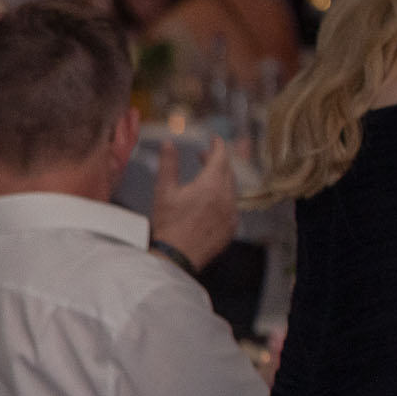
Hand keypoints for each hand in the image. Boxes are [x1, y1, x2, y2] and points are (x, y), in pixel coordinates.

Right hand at [150, 138, 239, 271]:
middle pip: (229, 171)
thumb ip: (168, 164)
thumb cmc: (168, 223)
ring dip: (221, 179)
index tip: (213, 139)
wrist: (177, 256)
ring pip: (232, 189)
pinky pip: (232, 206)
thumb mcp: (164, 191)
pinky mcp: (232, 227)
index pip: (221, 157)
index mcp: (211, 184)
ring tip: (206, 179)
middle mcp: (227, 197)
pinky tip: (211, 202)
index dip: (218, 145)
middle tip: (204, 157)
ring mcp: (232, 213)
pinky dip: (224, 198)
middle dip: (218, 161)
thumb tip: (168, 143)